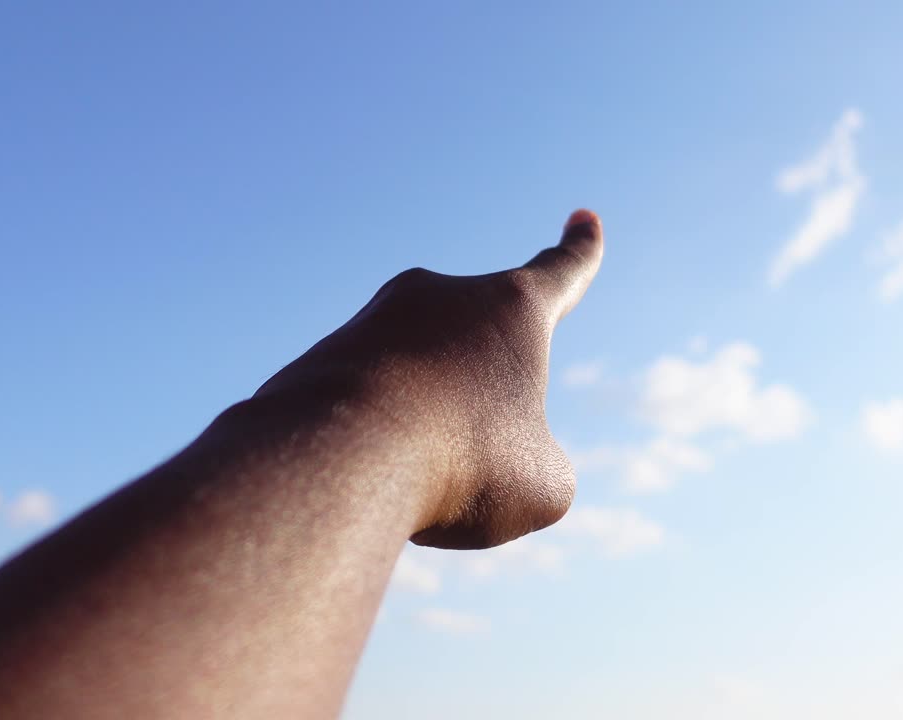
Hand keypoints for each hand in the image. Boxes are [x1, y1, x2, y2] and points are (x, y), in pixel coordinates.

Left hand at [252, 210, 603, 549]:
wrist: (337, 462)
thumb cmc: (462, 464)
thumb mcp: (541, 485)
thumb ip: (536, 467)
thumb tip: (495, 464)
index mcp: (510, 307)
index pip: (560, 272)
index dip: (580, 252)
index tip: (583, 218)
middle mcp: (438, 297)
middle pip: (475, 352)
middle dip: (477, 406)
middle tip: (472, 458)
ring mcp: (372, 323)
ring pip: (416, 395)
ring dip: (423, 440)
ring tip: (414, 482)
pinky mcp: (318, 361)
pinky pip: (362, 416)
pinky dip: (372, 451)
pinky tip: (360, 482)